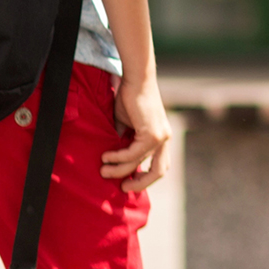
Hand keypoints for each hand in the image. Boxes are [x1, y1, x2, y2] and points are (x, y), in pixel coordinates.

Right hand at [104, 75, 172, 191]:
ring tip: (103, 171)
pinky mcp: (153, 134)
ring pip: (139, 163)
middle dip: (142, 183)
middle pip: (159, 171)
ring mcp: (161, 137)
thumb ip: (123, 141)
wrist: (136, 80)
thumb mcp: (126, 125)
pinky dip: (118, 158)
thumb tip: (113, 159)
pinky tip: (106, 157)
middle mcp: (164, 139)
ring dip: (119, 170)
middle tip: (123, 189)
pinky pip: (133, 153)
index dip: (146, 177)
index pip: (159, 164)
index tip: (127, 182)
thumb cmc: (130, 99)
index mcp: (161, 137)